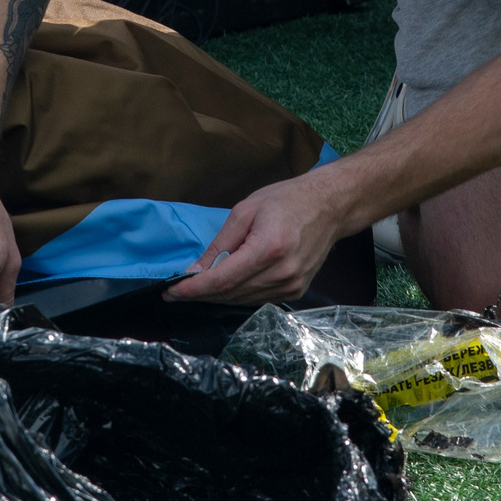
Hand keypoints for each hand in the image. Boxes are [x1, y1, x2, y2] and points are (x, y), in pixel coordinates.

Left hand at [164, 172, 348, 305]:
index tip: (169, 292)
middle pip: (230, 294)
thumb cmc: (287, 200)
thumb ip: (220, 244)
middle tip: (175, 291)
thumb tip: (195, 270)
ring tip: (197, 287)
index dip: (193, 289)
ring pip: (242, 300)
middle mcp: (282, 273)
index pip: (222, 280)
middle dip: (199, 294)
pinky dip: (237, 294)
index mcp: (268, 248)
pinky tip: (225, 285)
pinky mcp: (296, 290)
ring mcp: (292, 285)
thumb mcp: (246, 210)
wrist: (330, 206)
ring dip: (217, 296)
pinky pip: (257, 300)